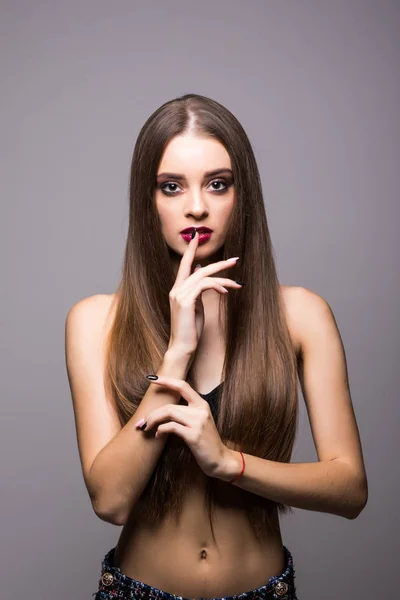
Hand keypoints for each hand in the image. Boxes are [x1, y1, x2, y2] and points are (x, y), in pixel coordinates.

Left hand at [136, 375, 228, 477]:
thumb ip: (186, 414)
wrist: (220, 459)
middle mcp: (201, 410)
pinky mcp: (194, 435)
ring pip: (169, 413)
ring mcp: (198, 422)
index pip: (183, 386)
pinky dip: (160, 430)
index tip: (152, 379)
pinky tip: (158, 435)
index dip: (167, 381)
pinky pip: (171, 427)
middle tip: (141, 423)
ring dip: (153, 421)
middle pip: (170, 406)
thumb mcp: (199, 423)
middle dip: (152, 414)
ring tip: (146, 428)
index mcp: (202, 404)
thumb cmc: (206, 442)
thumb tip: (162, 412)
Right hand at [168, 229, 240, 354]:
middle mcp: (176, 289)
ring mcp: (179, 295)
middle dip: (219, 263)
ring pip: (204, 276)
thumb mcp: (196, 307)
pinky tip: (226, 292)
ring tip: (238, 284)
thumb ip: (198, 292)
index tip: (196, 237)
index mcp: (178, 289)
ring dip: (224, 278)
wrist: (182, 347)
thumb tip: (205, 278)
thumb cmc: (191, 330)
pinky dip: (217, 286)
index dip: (191, 250)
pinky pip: (204, 286)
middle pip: (199, 268)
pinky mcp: (185, 301)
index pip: (184, 265)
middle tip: (235, 260)